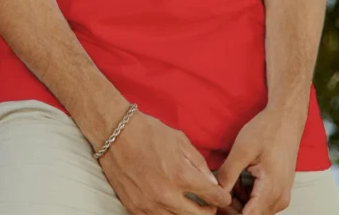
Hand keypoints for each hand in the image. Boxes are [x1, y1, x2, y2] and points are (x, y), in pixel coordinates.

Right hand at [99, 110, 233, 213]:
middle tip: (210, 204)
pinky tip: (170, 205)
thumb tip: (211, 182)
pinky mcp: (135, 208)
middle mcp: (167, 194)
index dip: (222, 197)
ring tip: (190, 206)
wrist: (115, 133)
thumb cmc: (148, 131)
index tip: (223, 196)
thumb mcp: (179, 140)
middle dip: (209, 210)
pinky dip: (167, 214)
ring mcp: (150, 205)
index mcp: (181, 175)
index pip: (212, 197)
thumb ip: (199, 163)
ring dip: (188, 214)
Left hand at [213, 107, 301, 213]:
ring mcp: (281, 196)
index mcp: (271, 190)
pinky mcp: (279, 191)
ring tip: (228, 181)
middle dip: (231, 207)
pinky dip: (246, 196)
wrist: (286, 119)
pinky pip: (260, 203)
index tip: (216, 202)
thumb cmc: (267, 131)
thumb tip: (215, 192)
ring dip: (238, 202)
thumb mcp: (242, 150)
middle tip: (216, 191)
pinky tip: (238, 180)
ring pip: (255, 211)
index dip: (229, 212)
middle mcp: (279, 199)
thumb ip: (228, 174)